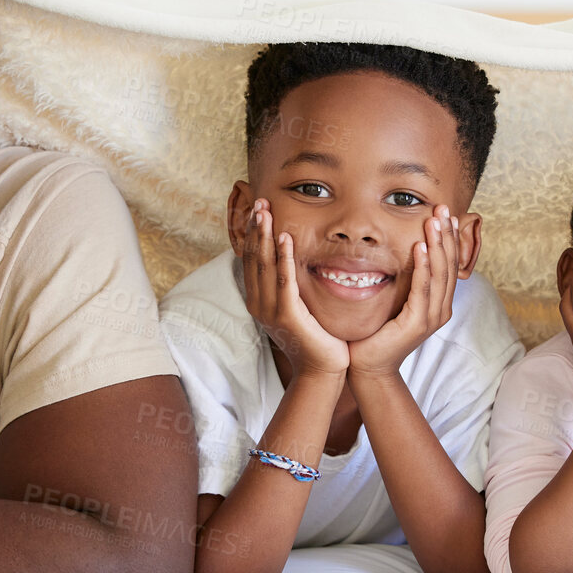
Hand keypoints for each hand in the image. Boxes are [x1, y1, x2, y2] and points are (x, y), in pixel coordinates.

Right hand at [241, 199, 348, 376]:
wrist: (322, 370)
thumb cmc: (315, 338)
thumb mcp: (297, 307)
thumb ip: (290, 286)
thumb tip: (293, 260)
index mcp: (258, 300)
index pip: (251, 260)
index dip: (251, 233)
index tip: (256, 209)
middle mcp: (259, 304)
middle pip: (253, 258)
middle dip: (254, 228)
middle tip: (258, 201)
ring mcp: (270, 310)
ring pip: (264, 265)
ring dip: (264, 235)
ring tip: (265, 211)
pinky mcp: (287, 315)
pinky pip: (284, 280)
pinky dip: (283, 257)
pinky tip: (284, 238)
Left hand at [349, 205, 460, 378]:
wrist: (368, 366)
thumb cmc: (377, 333)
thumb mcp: (395, 301)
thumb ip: (404, 281)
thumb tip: (401, 250)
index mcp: (438, 303)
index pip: (448, 264)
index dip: (449, 238)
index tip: (446, 214)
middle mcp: (440, 309)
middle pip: (448, 265)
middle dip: (446, 234)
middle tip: (443, 208)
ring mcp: (431, 317)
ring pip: (439, 273)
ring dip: (437, 244)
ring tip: (434, 221)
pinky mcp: (417, 323)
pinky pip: (422, 289)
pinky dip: (422, 266)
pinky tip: (420, 247)